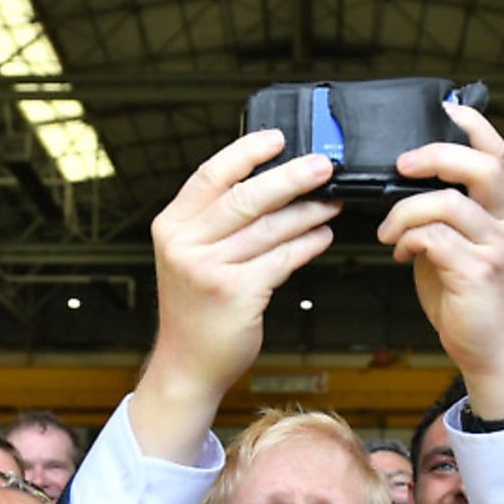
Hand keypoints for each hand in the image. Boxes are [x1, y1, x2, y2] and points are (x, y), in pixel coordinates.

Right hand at [134, 132, 339, 461]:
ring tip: (332, 204)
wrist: (187, 365)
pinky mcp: (237, 294)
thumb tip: (268, 183)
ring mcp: (209, 270)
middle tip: (323, 167)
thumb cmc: (195, 311)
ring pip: (270, 229)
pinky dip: (307, 245)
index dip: (247, 152)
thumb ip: (214, 223)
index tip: (279, 139)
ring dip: (308, 213)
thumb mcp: (189, 257)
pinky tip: (322, 237)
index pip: (211, 175)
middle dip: (292, 177)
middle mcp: (186, 245)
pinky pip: (282, 259)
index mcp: (172, 226)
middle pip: (247, 197)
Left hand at [377, 104, 503, 419]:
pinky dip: (408, 240)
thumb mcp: (452, 244)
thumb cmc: (463, 295)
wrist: (485, 347)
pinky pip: (434, 238)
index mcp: (497, 208)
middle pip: (481, 165)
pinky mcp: (477, 271)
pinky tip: (400, 254)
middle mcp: (503, 221)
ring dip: (405, 212)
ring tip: (389, 233)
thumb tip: (397, 184)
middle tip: (401, 165)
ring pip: (447, 203)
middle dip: (436, 155)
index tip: (442, 108)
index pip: (494, 151)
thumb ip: (437, 213)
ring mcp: (493, 245)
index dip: (470, 124)